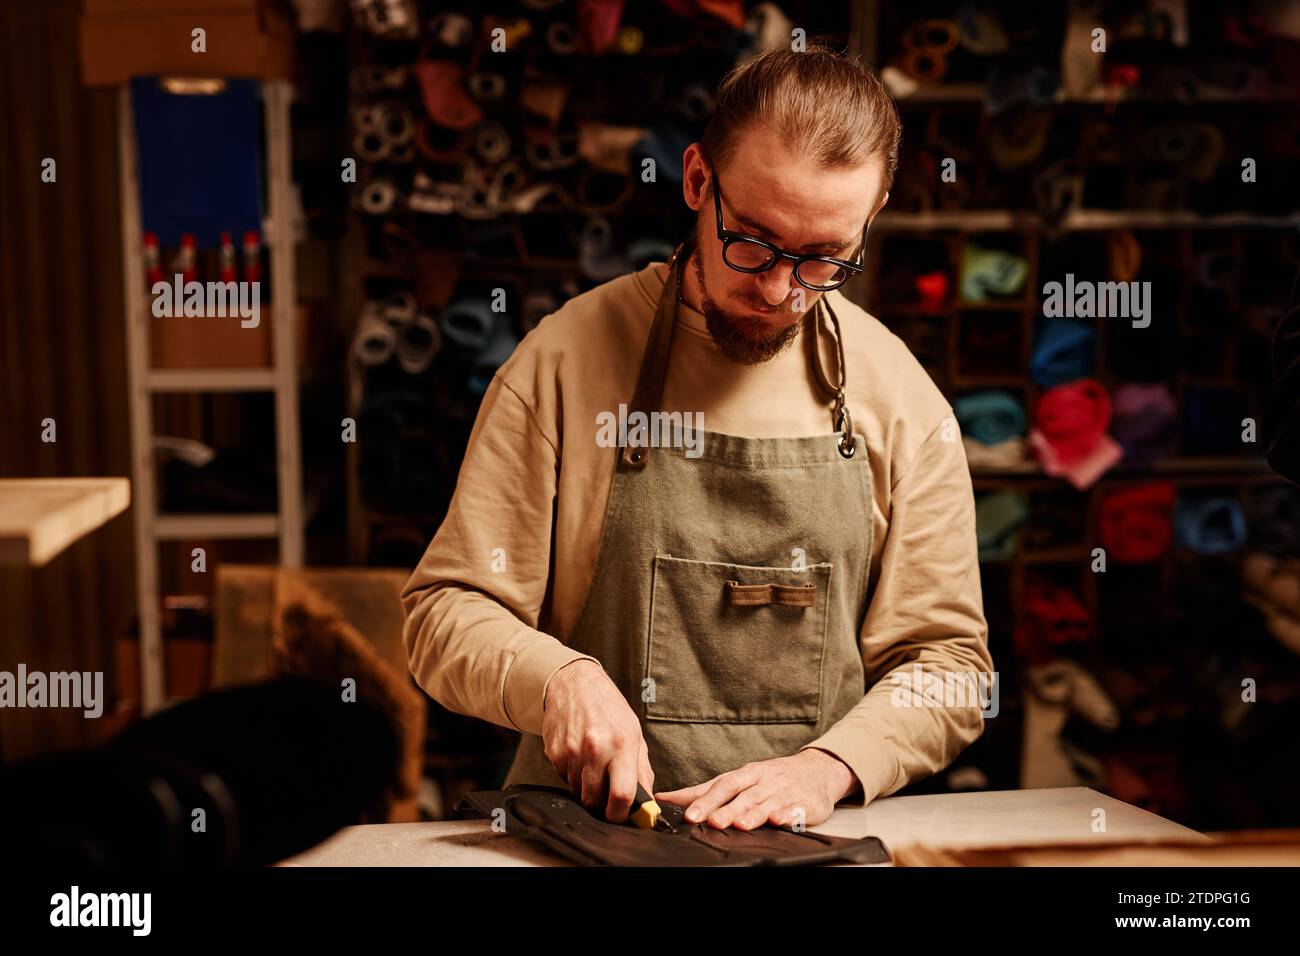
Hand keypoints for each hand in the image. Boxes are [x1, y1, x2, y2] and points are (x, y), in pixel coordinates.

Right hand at [542, 659, 653, 823]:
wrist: (574, 684)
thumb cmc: (609, 708)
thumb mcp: (634, 734)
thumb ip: (641, 771)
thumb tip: (646, 804)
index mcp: (621, 745)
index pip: (621, 795)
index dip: (621, 815)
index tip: (621, 816)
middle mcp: (595, 750)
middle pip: (595, 800)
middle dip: (602, 805)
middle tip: (607, 793)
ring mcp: (572, 752)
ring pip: (578, 792)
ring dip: (587, 789)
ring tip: (594, 766)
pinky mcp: (555, 754)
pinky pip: (565, 780)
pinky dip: (573, 776)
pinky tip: (579, 756)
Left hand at [654, 749, 857, 830]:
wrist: (816, 770)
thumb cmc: (770, 777)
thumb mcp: (737, 778)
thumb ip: (703, 790)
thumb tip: (665, 797)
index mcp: (746, 774)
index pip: (722, 785)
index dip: (705, 800)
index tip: (689, 814)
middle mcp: (764, 781)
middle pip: (743, 795)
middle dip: (726, 808)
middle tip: (710, 821)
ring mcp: (785, 792)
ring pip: (767, 803)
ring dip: (754, 814)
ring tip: (741, 825)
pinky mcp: (805, 804)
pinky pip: (797, 810)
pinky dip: (789, 816)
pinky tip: (781, 821)